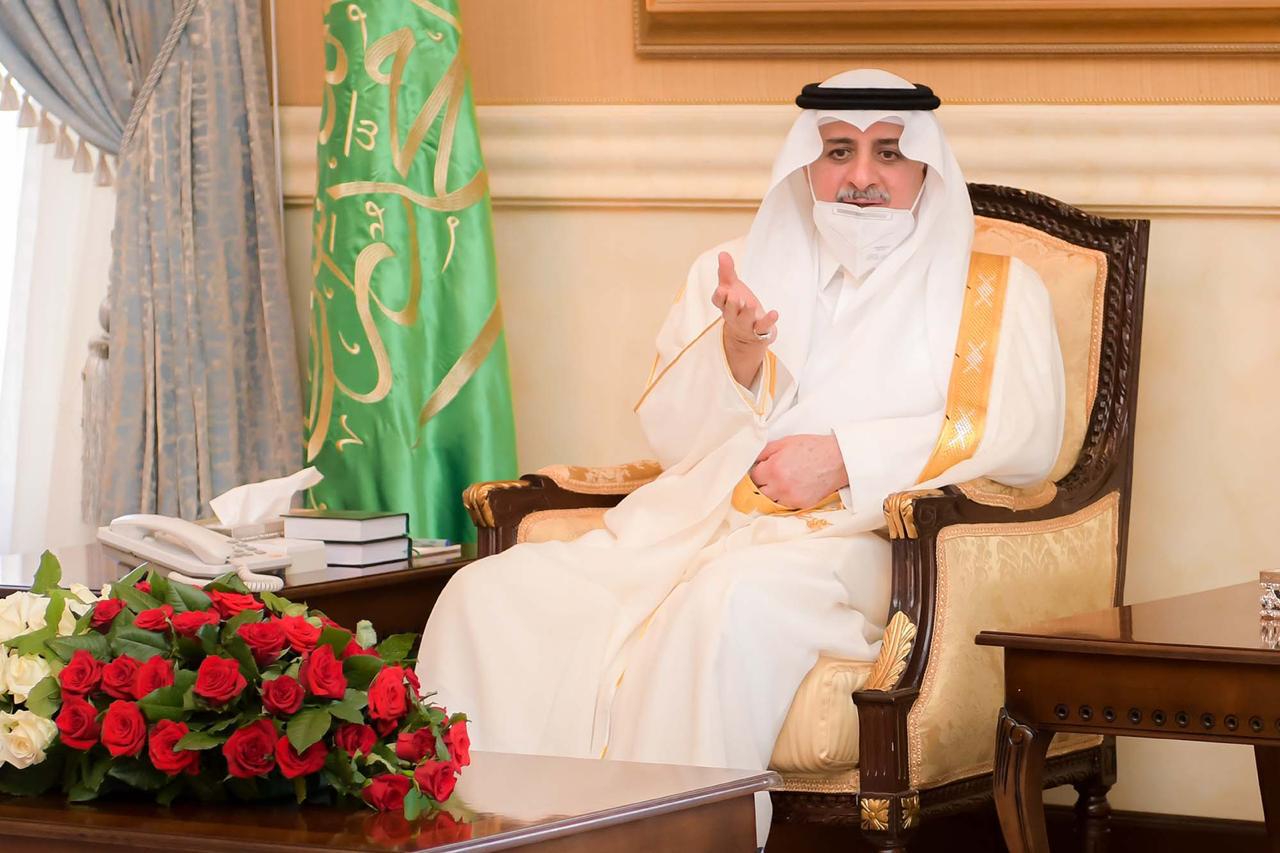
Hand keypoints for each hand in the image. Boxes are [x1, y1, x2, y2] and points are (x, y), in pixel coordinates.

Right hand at [711, 253, 778, 386]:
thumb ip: (727, 272)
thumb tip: (722, 253)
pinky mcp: (759, 331)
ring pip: (744, 320)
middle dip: (732, 305)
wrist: (748, 335)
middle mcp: (733, 316)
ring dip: (747, 312)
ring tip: (751, 304)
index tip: (722, 290)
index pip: (718, 301)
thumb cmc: (738, 306)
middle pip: (729, 312)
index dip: (720, 296)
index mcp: (725, 305)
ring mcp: (746, 325)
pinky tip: (774, 313)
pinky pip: (763, 327)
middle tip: (735, 297)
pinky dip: (769, 321)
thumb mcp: (732, 288)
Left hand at [750, 434, 848, 509]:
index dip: (757, 472)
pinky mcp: (800, 505)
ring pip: (770, 501)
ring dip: (772, 493)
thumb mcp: (784, 442)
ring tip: (782, 482)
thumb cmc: (812, 448)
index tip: (762, 470)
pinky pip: (784, 505)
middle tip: (770, 477)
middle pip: (758, 492)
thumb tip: (753, 461)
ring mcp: (790, 498)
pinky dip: (785, 498)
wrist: (838, 459)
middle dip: (762, 484)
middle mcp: (779, 486)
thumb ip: (764, 452)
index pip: (753, 477)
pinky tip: (792, 488)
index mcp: (773, 469)